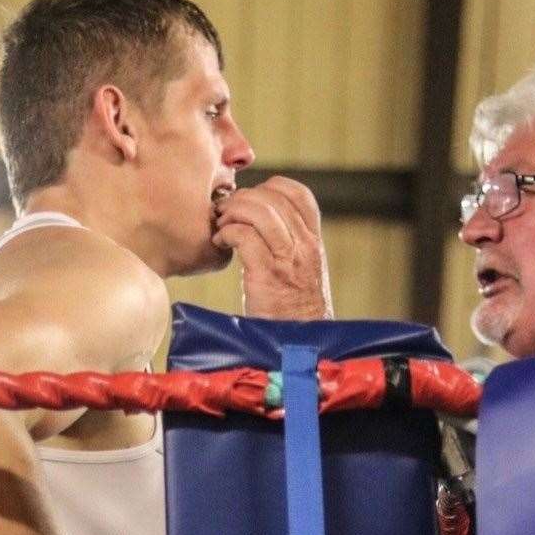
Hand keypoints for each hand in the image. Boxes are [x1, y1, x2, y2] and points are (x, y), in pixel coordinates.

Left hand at [212, 176, 333, 319]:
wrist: (300, 346)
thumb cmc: (295, 313)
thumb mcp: (302, 273)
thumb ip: (290, 247)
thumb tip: (261, 225)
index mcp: (313, 242)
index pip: (298, 194)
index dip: (270, 188)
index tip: (251, 200)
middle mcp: (304, 246)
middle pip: (273, 197)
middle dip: (243, 199)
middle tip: (225, 213)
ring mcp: (287, 259)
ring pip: (259, 212)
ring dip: (233, 213)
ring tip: (222, 226)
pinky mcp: (267, 275)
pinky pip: (244, 236)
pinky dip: (228, 234)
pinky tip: (221, 244)